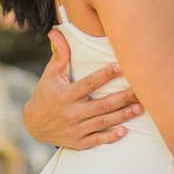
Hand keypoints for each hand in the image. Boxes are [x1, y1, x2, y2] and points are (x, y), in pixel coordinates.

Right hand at [22, 29, 142, 148]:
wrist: (32, 125)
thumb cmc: (46, 94)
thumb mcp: (50, 74)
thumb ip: (59, 54)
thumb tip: (56, 31)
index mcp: (66, 95)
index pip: (89, 84)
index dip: (105, 75)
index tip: (121, 66)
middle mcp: (71, 113)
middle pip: (102, 105)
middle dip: (123, 98)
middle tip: (141, 91)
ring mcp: (75, 129)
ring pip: (103, 122)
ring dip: (123, 116)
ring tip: (139, 108)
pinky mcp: (78, 142)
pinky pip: (96, 140)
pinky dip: (110, 137)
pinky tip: (124, 131)